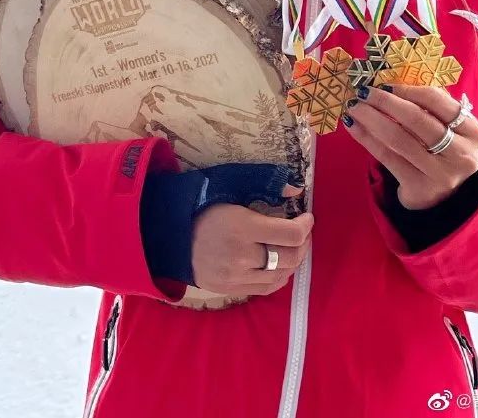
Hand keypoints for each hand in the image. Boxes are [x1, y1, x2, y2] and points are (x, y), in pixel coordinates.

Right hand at [192, 184, 312, 296]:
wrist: (170, 236)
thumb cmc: (202, 207)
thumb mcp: (230, 188)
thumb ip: (264, 187)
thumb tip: (295, 191)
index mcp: (243, 227)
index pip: (290, 235)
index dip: (305, 226)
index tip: (307, 217)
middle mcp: (242, 256)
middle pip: (289, 257)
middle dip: (302, 243)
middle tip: (302, 232)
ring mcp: (236, 277)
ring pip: (280, 275)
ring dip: (293, 260)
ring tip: (292, 247)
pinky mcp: (230, 290)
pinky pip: (266, 289)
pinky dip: (280, 277)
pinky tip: (280, 265)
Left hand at [342, 84, 477, 209]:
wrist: (444, 196)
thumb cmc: (443, 150)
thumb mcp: (447, 127)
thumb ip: (429, 104)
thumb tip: (390, 78)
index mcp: (472, 131)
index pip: (438, 102)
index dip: (408, 89)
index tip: (384, 83)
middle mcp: (461, 154)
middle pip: (417, 120)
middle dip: (385, 102)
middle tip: (363, 92)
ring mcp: (441, 173)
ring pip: (399, 139)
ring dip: (371, 119)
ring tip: (354, 107)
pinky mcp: (419, 187)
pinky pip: (387, 157)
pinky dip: (367, 138)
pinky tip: (353, 126)